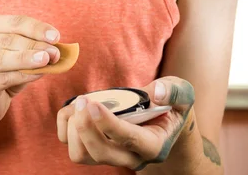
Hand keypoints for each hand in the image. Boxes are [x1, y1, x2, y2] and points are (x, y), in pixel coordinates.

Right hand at [0, 14, 60, 126]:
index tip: (56, 36)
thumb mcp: (15, 53)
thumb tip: (57, 46)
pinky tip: (38, 74)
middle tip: (55, 52)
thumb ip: (32, 46)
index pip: (13, 22)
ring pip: (2, 58)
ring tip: (47, 60)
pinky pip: (3, 78)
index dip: (36, 28)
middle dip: (35, 44)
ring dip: (28, 58)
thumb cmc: (0, 71)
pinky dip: (23, 75)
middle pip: (8, 39)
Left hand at [57, 76, 194, 170]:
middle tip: (83, 100)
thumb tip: (156, 92)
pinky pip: (70, 145)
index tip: (93, 105)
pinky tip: (74, 108)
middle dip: (86, 127)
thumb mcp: (183, 94)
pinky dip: (65, 124)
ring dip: (74, 127)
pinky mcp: (94, 149)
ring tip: (80, 103)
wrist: (163, 122)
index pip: (127, 139)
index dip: (108, 124)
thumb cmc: (170, 107)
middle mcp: (130, 156)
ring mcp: (110, 155)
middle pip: (100, 153)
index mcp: (153, 144)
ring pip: (81, 154)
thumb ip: (175, 91)